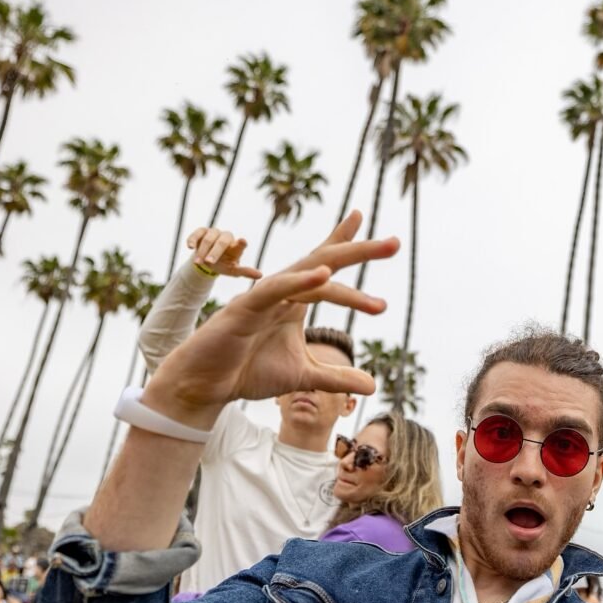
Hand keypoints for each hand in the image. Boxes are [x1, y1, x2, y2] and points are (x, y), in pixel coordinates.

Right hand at [146, 224, 399, 425]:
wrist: (206, 385)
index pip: (324, 264)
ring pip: (308, 275)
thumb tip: (372, 386)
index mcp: (294, 301)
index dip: (344, 240)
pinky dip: (300, 281)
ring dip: (343, 275)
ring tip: (375, 284)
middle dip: (360, 251)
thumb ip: (337, 378)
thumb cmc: (248, 372)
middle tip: (395, 243)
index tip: (363, 217)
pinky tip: (324, 275)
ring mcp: (263, 297)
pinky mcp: (244, 308)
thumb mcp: (303, 377)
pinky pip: (275, 289)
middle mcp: (282, 291)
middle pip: (325, 261)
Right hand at [186, 228, 262, 279]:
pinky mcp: (201, 232)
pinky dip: (192, 239)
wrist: (208, 261)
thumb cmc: (224, 265)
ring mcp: (213, 233)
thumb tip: (260, 275)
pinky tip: (190, 247)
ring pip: (208, 239)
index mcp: (236, 247)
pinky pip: (197, 234)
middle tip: (209, 262)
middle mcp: (226, 237)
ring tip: (198, 262)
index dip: (241, 243)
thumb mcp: (234, 270)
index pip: (240, 244)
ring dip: (202, 251)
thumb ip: (245, 272)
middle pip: (222, 242)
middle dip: (215, 252)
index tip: (243, 242)